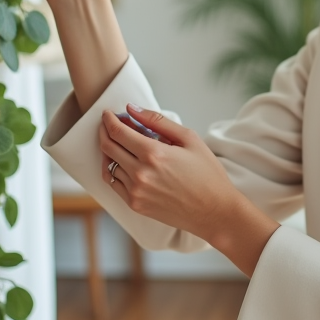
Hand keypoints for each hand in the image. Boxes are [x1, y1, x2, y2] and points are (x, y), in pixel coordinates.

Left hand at [98, 104, 244, 242]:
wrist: (214, 210)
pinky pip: (113, 183)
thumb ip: (158, 121)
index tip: (108, 113)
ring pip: (109, 165)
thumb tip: (132, 109)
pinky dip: (112, 169)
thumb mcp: (189, 139)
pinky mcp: (135, 205)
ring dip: (109, 150)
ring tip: (118, 142)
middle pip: (108, 147)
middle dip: (104, 131)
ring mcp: (136, 191)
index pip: (118, 132)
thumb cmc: (207, 173)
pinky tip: (120, 162)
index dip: (109, 120)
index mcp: (154, 153)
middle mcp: (140, 173)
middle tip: (108, 124)